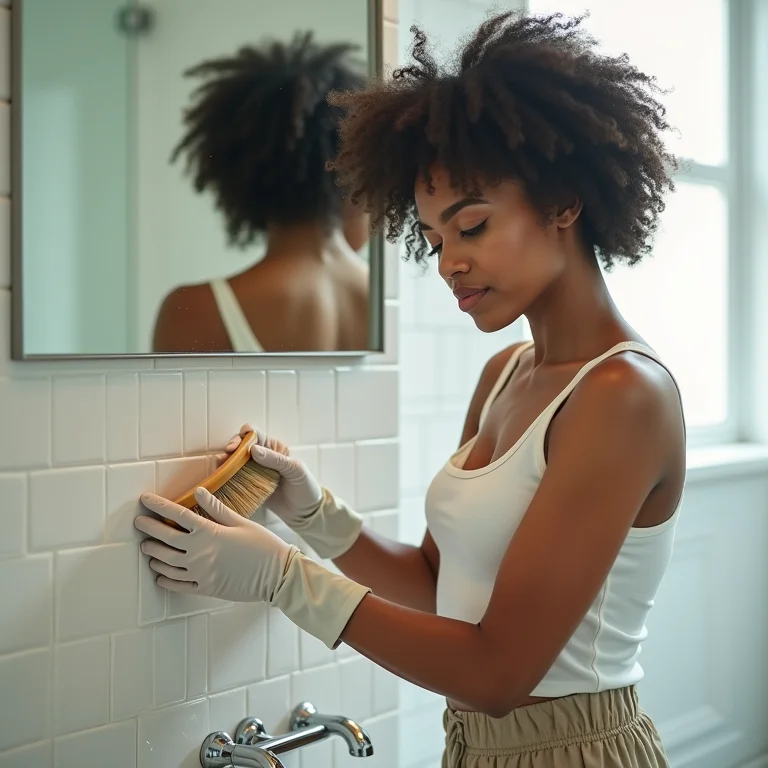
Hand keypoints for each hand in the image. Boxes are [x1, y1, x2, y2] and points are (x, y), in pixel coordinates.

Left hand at [134, 488, 297, 602]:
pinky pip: (178, 585)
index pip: (177, 515)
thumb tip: (199, 491)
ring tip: (147, 548)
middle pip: (166, 538)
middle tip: (138, 522)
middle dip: (149, 529)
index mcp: (210, 532)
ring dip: (154, 554)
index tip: (145, 500)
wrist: (277, 574)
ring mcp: (201, 573)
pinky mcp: (205, 588)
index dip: (159, 506)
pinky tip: (160, 574)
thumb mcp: (241, 522)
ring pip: (167, 563)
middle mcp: (200, 553)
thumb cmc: (263, 545)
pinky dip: (165, 579)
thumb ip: (217, 508)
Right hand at [225, 424, 323, 527]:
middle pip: (241, 447)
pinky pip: (236, 480)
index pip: (256, 435)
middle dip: (231, 449)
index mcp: (275, 448)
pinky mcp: (250, 487)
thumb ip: (275, 459)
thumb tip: (253, 450)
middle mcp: (263, 457)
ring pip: (236, 463)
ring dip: (226, 463)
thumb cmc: (306, 488)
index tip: (236, 445)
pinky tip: (220, 480)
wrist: (306, 513)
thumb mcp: (295, 470)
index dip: (244, 436)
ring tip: (219, 467)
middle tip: (226, 456)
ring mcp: (255, 472)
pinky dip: (227, 478)